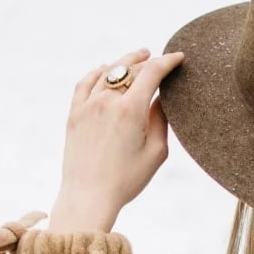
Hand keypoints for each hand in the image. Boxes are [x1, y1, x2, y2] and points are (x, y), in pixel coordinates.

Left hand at [49, 47, 184, 231]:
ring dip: (125, 62)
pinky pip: (86, 82)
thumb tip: (160, 98)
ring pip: (108, 72)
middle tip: (159, 59)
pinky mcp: (74, 114)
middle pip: (130, 69)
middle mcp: (108, 101)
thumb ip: (160, 120)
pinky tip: (105, 68)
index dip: (168, 62)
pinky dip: (98, 72)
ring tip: (138, 57)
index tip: (178, 57)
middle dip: (148, 61)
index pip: (152, 73)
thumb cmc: (127, 180)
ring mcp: (88, 105)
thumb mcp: (156, 153)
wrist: (89, 196)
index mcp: (131, 110)